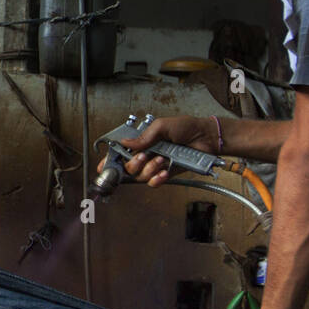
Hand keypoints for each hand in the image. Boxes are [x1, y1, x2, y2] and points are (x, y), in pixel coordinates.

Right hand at [93, 115, 217, 187]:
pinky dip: (157, 179)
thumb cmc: (186, 127)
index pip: (122, 152)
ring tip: (161, 160)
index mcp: (143, 141)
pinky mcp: (167, 174)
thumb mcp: (161, 126)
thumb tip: (125, 142)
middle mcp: (147, 154)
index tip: (103, 167)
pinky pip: (154, 182)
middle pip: (129, 168)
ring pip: (141, 176)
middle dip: (134, 164)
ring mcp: (156, 165)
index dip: (110, 161)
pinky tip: (163, 171)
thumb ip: (143, 137)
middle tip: (143, 156)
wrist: (206, 137)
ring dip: (149, 169)